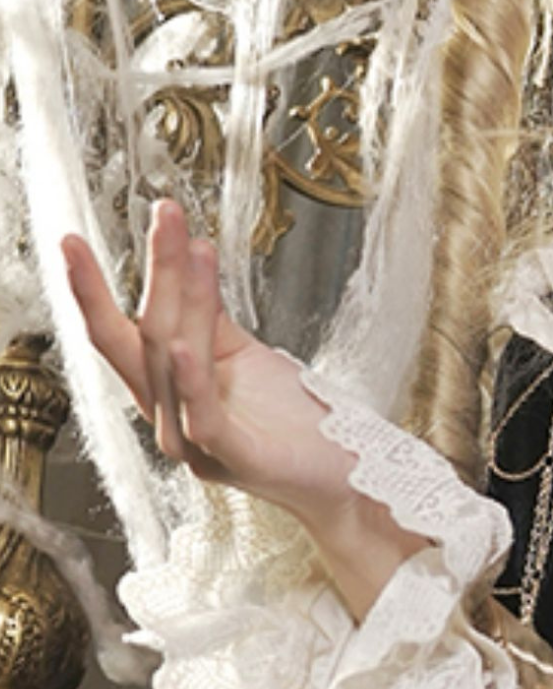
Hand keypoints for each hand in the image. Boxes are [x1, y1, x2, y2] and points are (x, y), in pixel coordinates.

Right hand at [64, 200, 421, 617]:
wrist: (342, 474)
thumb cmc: (290, 420)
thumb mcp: (242, 355)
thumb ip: (208, 318)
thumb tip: (189, 258)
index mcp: (165, 393)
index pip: (125, 332)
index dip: (95, 289)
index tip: (74, 239)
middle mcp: (168, 419)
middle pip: (145, 338)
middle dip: (153, 272)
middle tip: (162, 214)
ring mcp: (196, 444)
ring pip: (173, 366)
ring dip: (181, 302)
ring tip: (189, 249)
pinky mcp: (233, 460)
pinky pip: (200, 416)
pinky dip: (188, 379)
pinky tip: (180, 345)